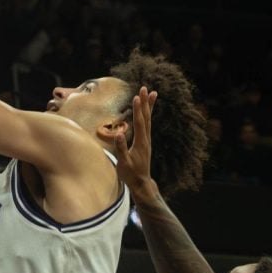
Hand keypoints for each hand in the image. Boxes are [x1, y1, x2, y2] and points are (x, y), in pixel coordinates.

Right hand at [112, 86, 159, 200]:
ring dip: (149, 106)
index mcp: (141, 143)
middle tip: (145, 88)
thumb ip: (121, 149)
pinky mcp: (145, 143)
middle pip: (146, 118)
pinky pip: (147, 125)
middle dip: (145, 103)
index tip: (137, 97)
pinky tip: (147, 111)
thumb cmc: (130, 174)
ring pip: (149, 120)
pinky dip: (147, 115)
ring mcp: (147, 141)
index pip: (140, 123)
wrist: (141, 183)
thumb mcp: (124, 163)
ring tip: (152, 94)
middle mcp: (146, 139)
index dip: (138, 110)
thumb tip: (118, 134)